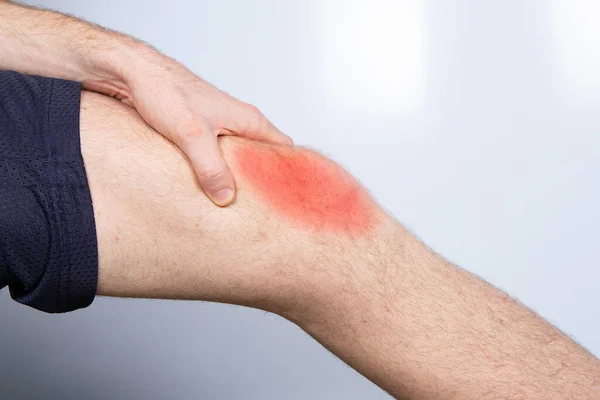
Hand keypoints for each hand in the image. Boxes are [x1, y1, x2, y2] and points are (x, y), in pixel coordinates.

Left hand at [83, 53, 292, 205]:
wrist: (134, 73)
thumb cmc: (165, 91)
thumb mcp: (192, 135)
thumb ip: (211, 168)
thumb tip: (227, 197)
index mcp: (249, 120)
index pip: (285, 149)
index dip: (290, 171)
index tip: (285, 197)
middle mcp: (239, 123)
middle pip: (263, 157)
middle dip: (262, 181)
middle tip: (258, 208)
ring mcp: (221, 127)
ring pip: (240, 158)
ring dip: (236, 179)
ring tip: (234, 203)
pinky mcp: (202, 133)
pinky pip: (220, 157)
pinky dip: (218, 173)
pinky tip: (209, 188)